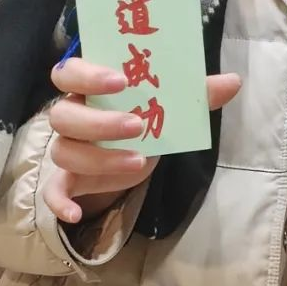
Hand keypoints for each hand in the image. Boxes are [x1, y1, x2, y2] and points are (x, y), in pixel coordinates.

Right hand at [42, 58, 240, 223]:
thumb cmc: (146, 118)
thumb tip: (233, 82)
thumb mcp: (170, 105)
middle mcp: (72, 114)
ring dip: (99, 158)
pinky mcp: (68, 179)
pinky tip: (75, 213)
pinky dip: (59, 203)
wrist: (134, 156)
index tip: (121, 81)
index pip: (70, 72)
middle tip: (137, 125)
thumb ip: (196, 93)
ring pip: (65, 151)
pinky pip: (53, 190)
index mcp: (89, 87)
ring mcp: (67, 147)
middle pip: (64, 115)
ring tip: (138, 161)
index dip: (90, 75)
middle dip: (100, 121)